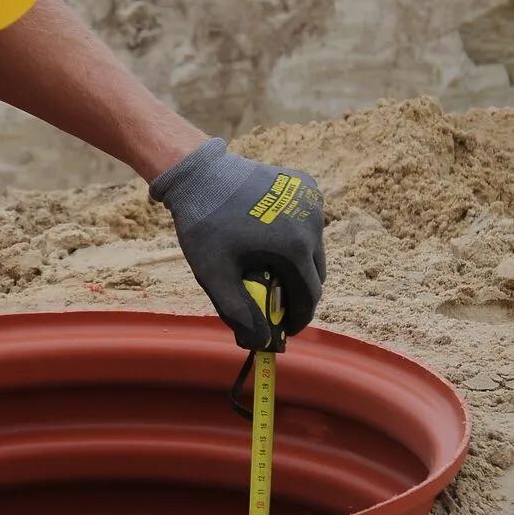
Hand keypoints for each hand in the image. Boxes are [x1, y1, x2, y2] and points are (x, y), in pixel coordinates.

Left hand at [151, 138, 324, 349]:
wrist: (199, 173)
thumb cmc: (205, 224)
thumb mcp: (215, 274)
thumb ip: (238, 312)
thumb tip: (259, 341)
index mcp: (295, 248)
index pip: (309, 296)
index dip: (298, 318)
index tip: (286, 329)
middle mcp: (312, 223)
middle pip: (316, 273)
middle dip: (298, 293)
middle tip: (276, 303)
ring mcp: (312, 200)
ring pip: (314, 247)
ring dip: (298, 263)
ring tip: (272, 272)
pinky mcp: (306, 185)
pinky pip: (308, 222)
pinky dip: (296, 236)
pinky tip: (271, 238)